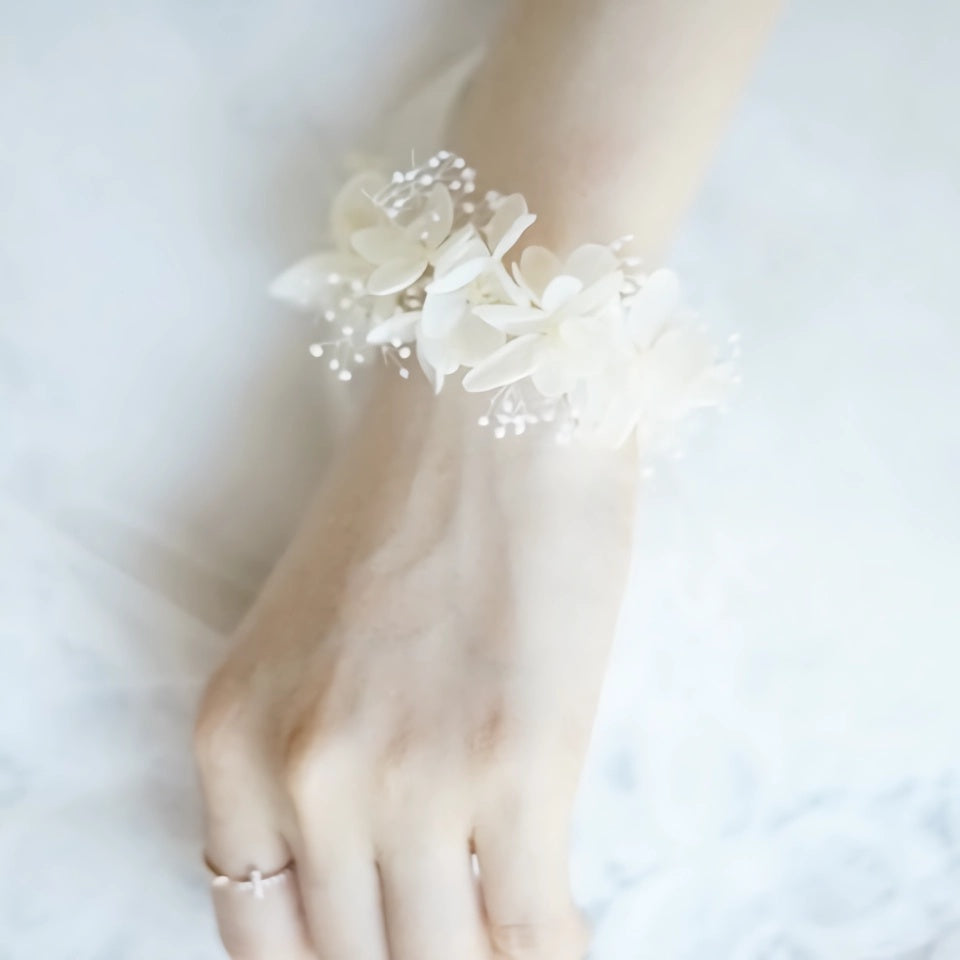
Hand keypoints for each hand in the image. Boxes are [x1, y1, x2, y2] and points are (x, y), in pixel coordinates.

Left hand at [194, 376, 636, 959]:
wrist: (498, 401)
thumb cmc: (413, 498)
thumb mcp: (304, 640)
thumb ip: (306, 757)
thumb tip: (363, 867)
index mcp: (233, 735)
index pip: (260, 933)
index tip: (382, 947)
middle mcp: (305, 770)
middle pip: (356, 959)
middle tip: (459, 931)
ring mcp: (411, 776)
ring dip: (481, 957)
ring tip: (515, 934)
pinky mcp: (519, 766)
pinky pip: (532, 931)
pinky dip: (553, 949)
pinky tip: (568, 927)